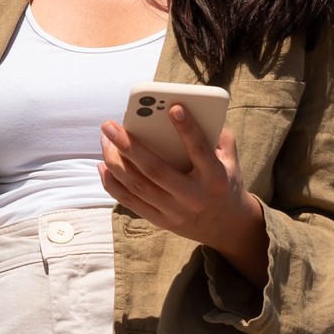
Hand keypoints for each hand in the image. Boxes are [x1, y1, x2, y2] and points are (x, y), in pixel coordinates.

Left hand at [97, 105, 269, 284]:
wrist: (226, 226)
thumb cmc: (224, 182)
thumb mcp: (231, 161)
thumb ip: (218, 137)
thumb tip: (195, 110)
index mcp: (215, 178)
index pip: (200, 151)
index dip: (187, 129)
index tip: (173, 107)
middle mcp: (194, 197)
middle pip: (155, 170)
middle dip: (129, 146)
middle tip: (110, 125)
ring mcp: (175, 212)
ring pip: (137, 186)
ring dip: (115, 161)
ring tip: (105, 140)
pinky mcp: (161, 221)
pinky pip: (130, 202)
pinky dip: (112, 183)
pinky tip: (103, 165)